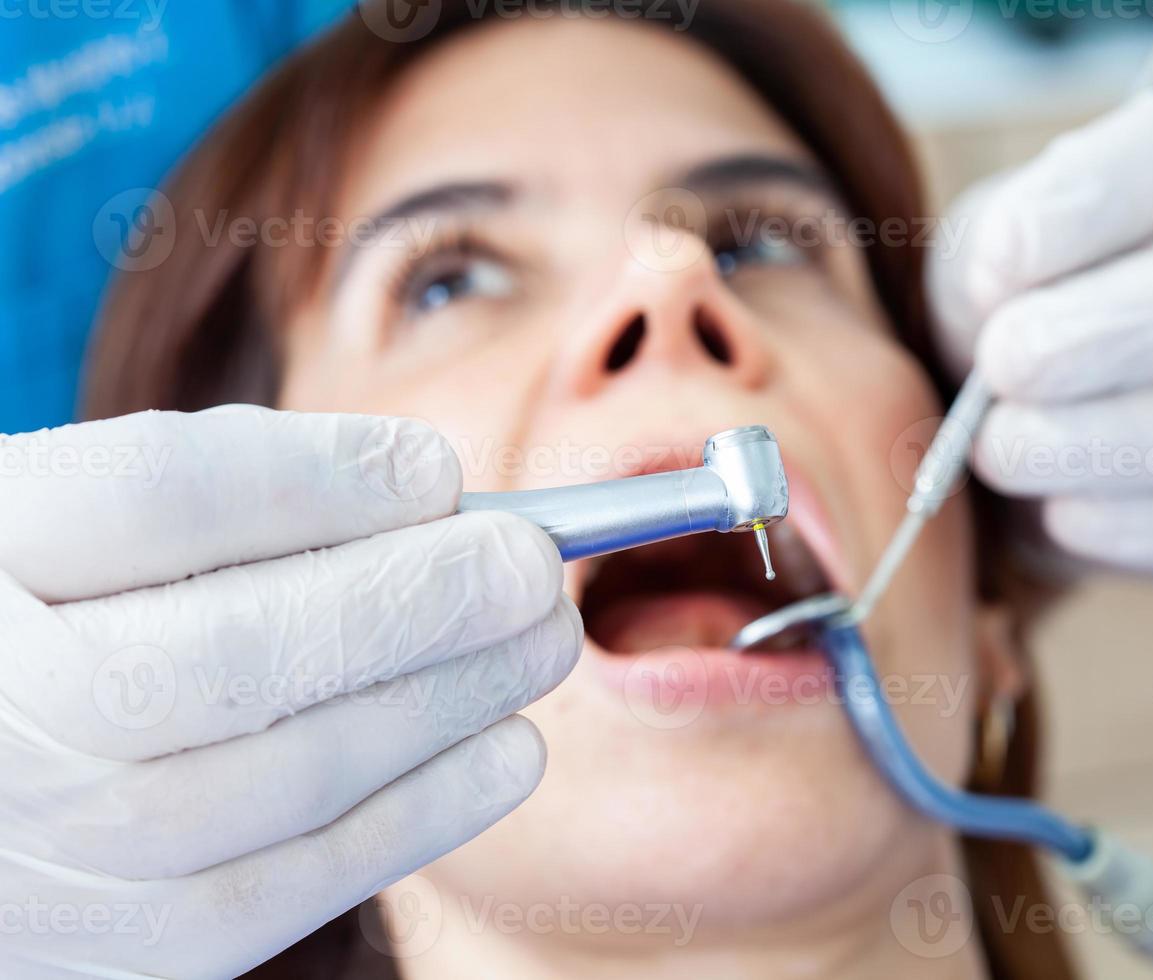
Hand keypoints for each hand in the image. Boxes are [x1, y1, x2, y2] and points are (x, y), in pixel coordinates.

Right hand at [0, 406, 580, 978]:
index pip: (163, 498)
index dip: (324, 479)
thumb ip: (221, 494)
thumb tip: (425, 491)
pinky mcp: (125, 949)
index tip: (437, 468)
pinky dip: (430, 810)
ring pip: (300, 774)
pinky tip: (512, 749)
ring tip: (546, 638)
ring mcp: (56, 853)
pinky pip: (303, 883)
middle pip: (246, 652)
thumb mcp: (73, 524)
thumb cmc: (44, 630)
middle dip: (423, 601)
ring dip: (457, 699)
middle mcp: (3, 718)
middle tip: (532, 564)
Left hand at [928, 71, 1152, 582]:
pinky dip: (1148, 532)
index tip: (1000, 258)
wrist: (1042, 403)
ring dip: (1117, 445)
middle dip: (1119, 334)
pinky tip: (1062, 516)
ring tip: (1002, 450)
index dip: (1100, 201)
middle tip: (1006, 364)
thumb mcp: (993, 242)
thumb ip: (997, 248)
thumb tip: (1008, 290)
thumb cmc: (1027, 293)